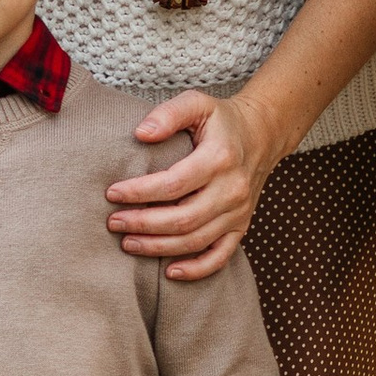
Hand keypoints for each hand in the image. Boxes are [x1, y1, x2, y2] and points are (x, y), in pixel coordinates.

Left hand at [107, 88, 281, 280]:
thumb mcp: (197, 103)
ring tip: (128, 243)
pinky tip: (169, 272)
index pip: (173, 183)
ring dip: (158, 247)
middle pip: (182, 218)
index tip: (112, 193)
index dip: (139, 192)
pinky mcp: (241, 226)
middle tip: (113, 222)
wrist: (263, 135)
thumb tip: (140, 134)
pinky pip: (220, 257)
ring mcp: (239, 212)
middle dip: (143, 224)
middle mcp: (232, 189)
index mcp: (220, 158)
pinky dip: (196, 270)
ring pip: (195, 241)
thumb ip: (169, 113)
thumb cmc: (222, 120)